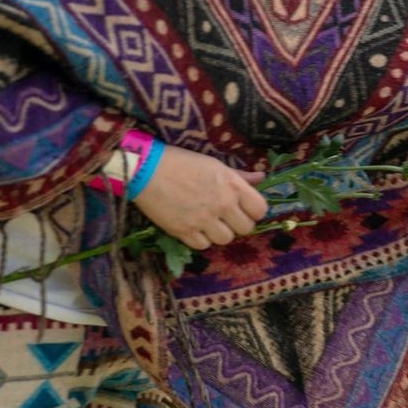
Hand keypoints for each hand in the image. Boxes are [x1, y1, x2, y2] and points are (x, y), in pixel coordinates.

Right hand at [131, 145, 268, 251]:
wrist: (146, 169)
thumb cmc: (182, 162)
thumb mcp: (215, 164)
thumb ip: (239, 176)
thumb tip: (261, 177)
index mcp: (232, 185)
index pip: (260, 210)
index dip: (254, 211)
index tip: (244, 209)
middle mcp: (222, 205)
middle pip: (246, 229)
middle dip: (237, 224)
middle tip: (225, 217)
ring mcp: (203, 220)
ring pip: (225, 239)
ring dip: (219, 233)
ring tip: (208, 222)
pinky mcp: (184, 231)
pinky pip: (202, 246)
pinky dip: (200, 239)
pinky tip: (193, 227)